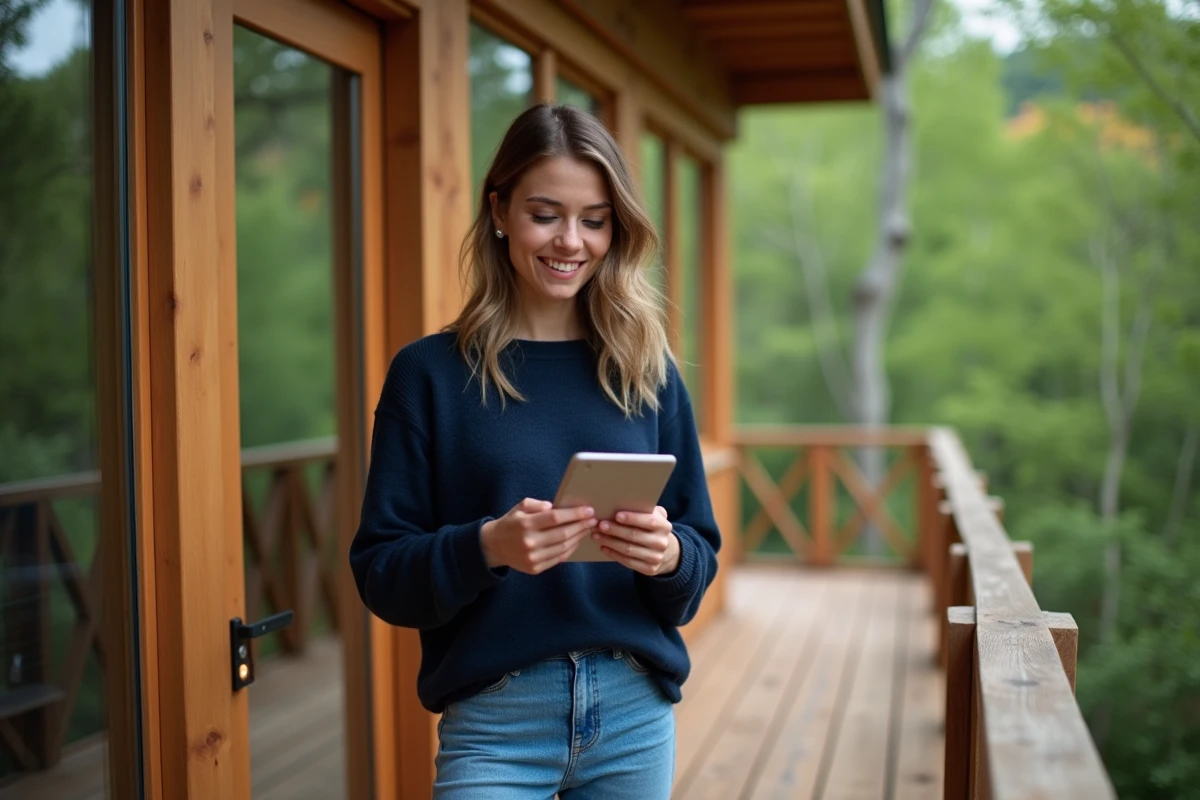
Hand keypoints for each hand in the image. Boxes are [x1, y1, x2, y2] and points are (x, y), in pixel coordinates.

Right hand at [480, 498, 596, 573]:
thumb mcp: (519, 507)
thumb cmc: (511, 523)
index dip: (574, 514)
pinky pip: (558, 558)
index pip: (556, 518)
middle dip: (581, 526)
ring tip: (587, 529)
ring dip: (578, 538)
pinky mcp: (535, 568)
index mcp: (525, 524)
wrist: (494, 546)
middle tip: (592, 520)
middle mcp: (529, 542)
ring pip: (563, 548)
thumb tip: (554, 507)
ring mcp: (532, 558)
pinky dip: (570, 549)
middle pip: (563, 534)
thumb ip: (536, 504)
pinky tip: (576, 541)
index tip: (588, 510)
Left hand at [592, 506, 679, 575]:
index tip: (616, 515)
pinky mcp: (650, 569)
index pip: (649, 521)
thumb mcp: (654, 516)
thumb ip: (643, 509)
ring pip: (629, 550)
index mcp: (664, 526)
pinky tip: (604, 547)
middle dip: (615, 530)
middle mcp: (662, 542)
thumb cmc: (652, 528)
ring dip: (610, 542)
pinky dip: (614, 554)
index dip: (632, 518)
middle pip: (635, 536)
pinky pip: (628, 562)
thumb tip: (620, 501)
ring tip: (597, 535)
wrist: (667, 551)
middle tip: (600, 525)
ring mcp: (656, 557)